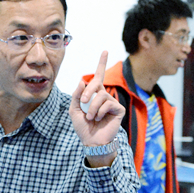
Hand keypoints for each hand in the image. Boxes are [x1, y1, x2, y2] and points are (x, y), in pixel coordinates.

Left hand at [69, 51, 124, 166]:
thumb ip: (77, 95)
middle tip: (83, 103)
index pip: (98, 76)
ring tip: (90, 117)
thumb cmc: (83, 126)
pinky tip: (99, 119)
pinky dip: (100, 112)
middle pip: (96, 83)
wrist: (91, 141)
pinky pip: (108, 104)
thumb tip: (82, 81)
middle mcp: (104, 95)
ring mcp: (112, 102)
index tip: (105, 51)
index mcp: (94, 94)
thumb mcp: (74, 110)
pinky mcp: (119, 109)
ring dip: (92, 107)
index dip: (102, 63)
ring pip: (101, 95)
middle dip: (87, 92)